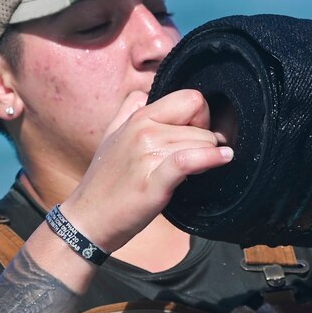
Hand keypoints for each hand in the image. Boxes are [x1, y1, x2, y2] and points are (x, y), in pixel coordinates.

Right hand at [61, 89, 231, 249]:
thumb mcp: (111, 137)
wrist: (88, 219)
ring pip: (202, 143)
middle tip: (193, 160)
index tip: (196, 135)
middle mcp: (143, 130)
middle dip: (205, 141)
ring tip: (187, 173)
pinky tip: (224, 159)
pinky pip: (190, 160)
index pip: (190, 98)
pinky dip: (210, 159)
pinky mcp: (154, 180)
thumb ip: (127, 111)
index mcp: (138, 118)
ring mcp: (147, 154)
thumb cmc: (105, 181)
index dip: (202, 117)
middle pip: (201, 123)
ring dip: (205, 158)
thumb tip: (142, 94)